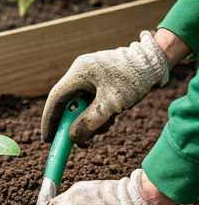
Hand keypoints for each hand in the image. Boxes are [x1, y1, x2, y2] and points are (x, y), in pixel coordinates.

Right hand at [41, 31, 168, 143]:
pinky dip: (96, 114)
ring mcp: (90, 77)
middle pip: (67, 104)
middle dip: (72, 124)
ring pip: (80, 105)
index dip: (49, 121)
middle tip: (77, 142)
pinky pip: (90, 102)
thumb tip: (72, 138)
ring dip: (88, 121)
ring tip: (105, 126)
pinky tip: (110, 118)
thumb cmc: (134, 79)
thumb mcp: (111, 105)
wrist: (156, 62)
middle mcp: (80, 73)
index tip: (48, 140)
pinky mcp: (99, 81)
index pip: (55, 100)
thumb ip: (89, 123)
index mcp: (78, 73)